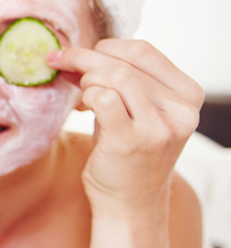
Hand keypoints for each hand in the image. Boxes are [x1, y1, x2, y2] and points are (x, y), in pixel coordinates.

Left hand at [47, 39, 203, 218]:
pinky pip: (103, 98)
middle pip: (125, 62)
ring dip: (86, 79)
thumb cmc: (128, 152)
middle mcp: (181, 110)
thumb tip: (77, 52)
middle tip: (59, 63)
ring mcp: (159, 127)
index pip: (143, 51)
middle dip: (84, 58)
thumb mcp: (135, 110)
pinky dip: (87, 97)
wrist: (130, 202)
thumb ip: (118, 80)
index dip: (104, 45)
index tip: (77, 52)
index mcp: (188, 95)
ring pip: (114, 76)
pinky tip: (84, 109)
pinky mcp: (133, 141)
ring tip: (81, 95)